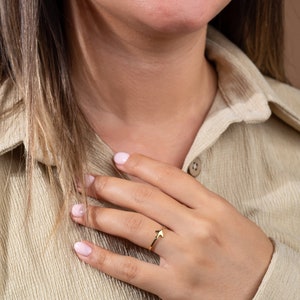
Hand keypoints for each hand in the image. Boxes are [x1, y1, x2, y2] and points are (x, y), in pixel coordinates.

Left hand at [71, 153, 272, 299]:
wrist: (265, 288)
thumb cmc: (243, 247)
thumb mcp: (224, 213)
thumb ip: (193, 198)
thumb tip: (155, 180)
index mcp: (212, 206)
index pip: (169, 177)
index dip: (141, 164)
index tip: (118, 157)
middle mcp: (197, 227)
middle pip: (144, 199)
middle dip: (110, 187)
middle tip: (87, 180)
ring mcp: (185, 257)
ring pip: (134, 228)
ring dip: (100, 216)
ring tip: (78, 208)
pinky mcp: (174, 286)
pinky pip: (131, 269)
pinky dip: (103, 258)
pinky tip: (82, 247)